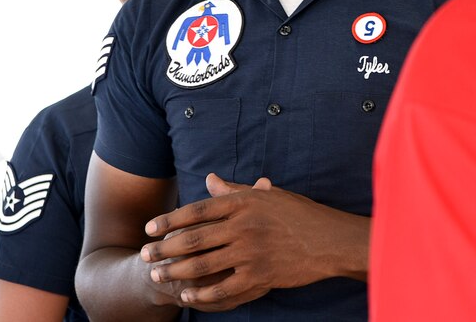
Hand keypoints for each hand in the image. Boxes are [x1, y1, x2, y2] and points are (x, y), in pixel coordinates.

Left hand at [140, 174, 369, 311]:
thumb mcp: (267, 196)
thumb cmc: (300, 214)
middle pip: (194, 239)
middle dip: (164, 249)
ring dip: (175, 272)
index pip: (197, 210)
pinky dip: (202, 295)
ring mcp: (251, 253)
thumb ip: (234, 190)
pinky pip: (223, 289)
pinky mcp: (260, 276)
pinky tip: (189, 296)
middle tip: (145, 255)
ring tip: (157, 275)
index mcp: (245, 203)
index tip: (150, 228)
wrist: (330, 240)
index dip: (170, 220)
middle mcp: (244, 226)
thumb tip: (209, 179)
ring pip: (202, 265)